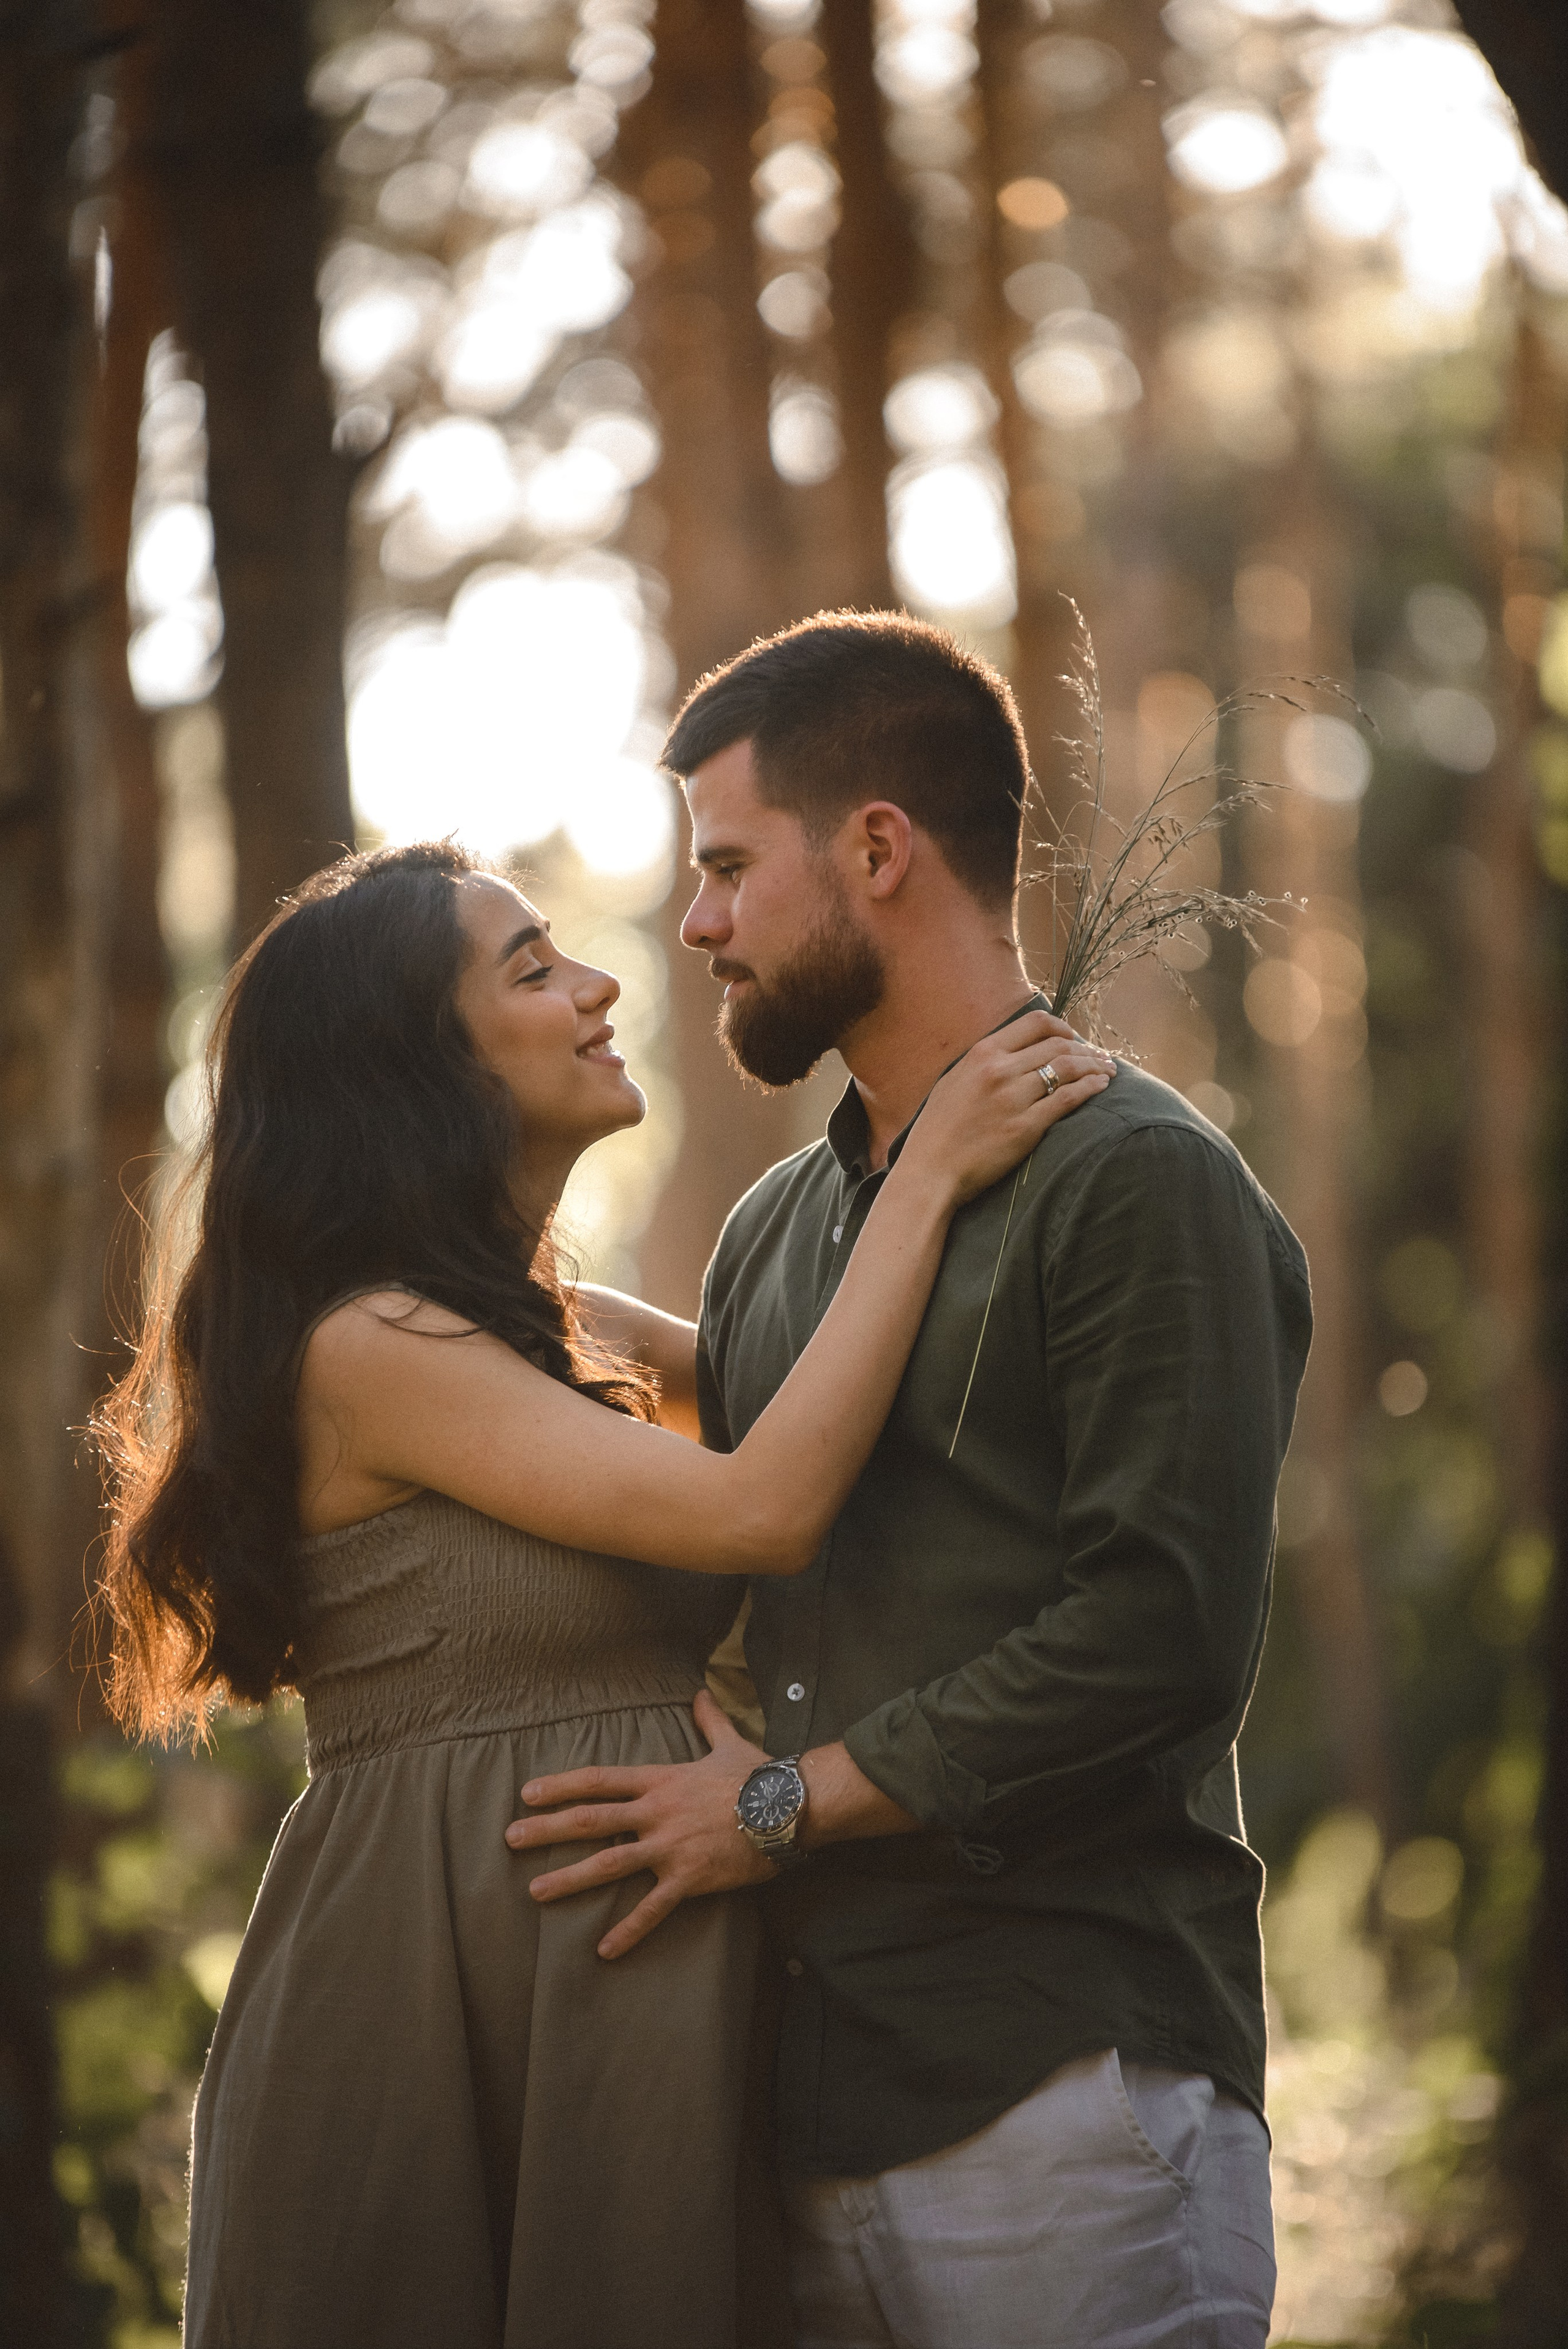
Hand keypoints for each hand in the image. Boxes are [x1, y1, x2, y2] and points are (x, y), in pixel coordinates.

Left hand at [504, 1690, 774, 1958]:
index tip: (528, 1793)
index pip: (599, 1780)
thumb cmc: (759, 1775)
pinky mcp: (689, 1878)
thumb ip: (708, 1720)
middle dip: (547, 1829)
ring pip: (609, 1863)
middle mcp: (656, 1812)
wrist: (790, 1807)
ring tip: (536, 1890)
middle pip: (591, 1819)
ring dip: (570, 1878)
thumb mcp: (729, 1743)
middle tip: (510, 1838)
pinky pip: (653, 1908)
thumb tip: (701, 1692)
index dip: (561, 1785)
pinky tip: (604, 1950)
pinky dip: (628, 1931)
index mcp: (660, 1780)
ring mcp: (670, 1847)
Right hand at [900, 1008, 1114, 1207]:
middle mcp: (999, 1070)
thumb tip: (1015, 1052)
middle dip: (1085, 1049)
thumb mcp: (954, 1081)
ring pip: (1068, 1069)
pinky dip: (1090, 1088)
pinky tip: (1101, 1087)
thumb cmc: (938, 1130)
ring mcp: (1013, 1098)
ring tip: (1107, 1070)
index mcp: (982, 1054)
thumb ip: (983, 1063)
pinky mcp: (1026, 1128)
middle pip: (1058, 1045)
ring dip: (1094, 1066)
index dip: (1062, 1026)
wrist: (929, 1171)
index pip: (1035, 1023)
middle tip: (1099, 1057)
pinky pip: (1067, 1099)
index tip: (1073, 1037)